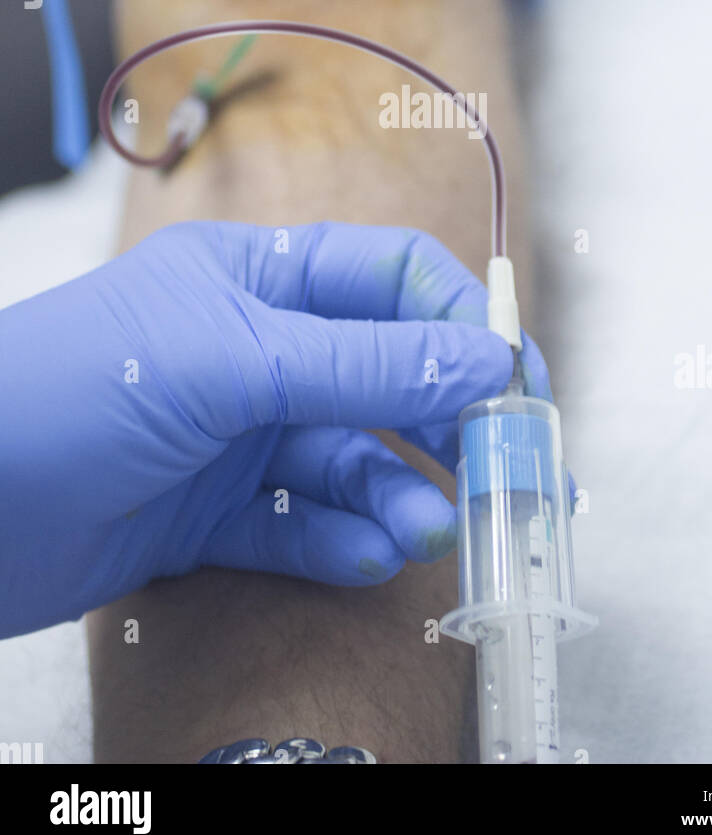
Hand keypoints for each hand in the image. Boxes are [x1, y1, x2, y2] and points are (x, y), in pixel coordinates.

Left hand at [0, 220, 547, 638]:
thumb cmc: (76, 388)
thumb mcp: (234, 361)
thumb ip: (364, 365)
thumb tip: (484, 357)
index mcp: (258, 280)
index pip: (388, 278)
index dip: (457, 319)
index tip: (512, 375)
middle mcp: (255, 352)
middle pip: (382, 378)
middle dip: (442, 422)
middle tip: (498, 470)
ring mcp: (232, 435)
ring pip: (347, 461)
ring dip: (396, 493)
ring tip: (426, 529)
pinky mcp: (208, 514)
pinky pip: (297, 526)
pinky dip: (338, 543)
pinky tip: (367, 557)